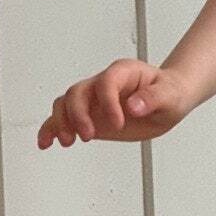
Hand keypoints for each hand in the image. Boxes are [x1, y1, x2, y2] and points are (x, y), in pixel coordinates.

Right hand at [37, 60, 196, 147]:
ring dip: (61, 122)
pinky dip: (52, 129)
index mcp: (123, 73)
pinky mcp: (89, 116)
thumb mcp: (169, 95)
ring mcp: (93, 100)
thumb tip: (134, 106)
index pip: (107, 82)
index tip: (118, 123)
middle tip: (88, 135)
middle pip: (78, 92)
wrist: (167, 100)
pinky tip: (46, 143)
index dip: (108, 102)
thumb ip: (153, 98)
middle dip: (78, 114)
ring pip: (65, 104)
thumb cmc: (169, 93)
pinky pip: (64, 119)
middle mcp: (103, 84)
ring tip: (67, 141)